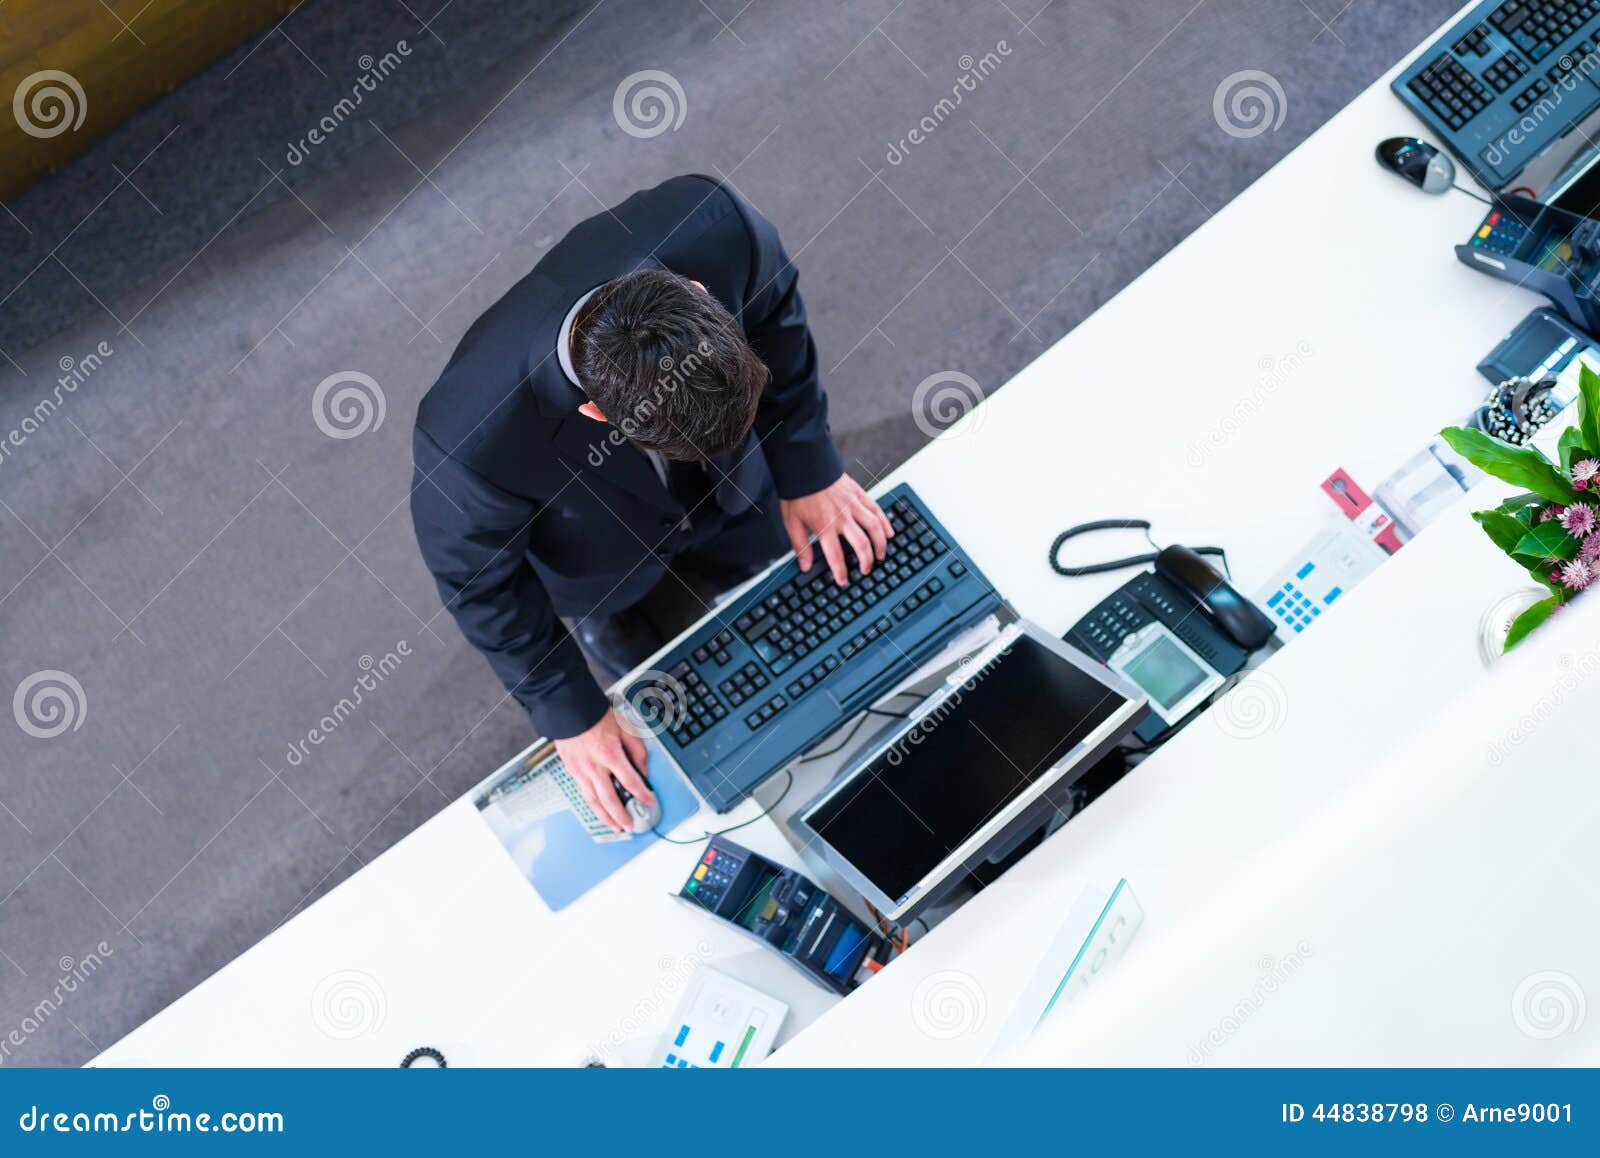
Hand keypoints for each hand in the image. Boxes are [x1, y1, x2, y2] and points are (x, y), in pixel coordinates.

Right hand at [554, 708, 653, 832]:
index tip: (649, 801)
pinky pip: (583, 793)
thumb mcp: (626, 729)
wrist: (570, 710)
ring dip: (605, 817)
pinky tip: (599, 811)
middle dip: (621, 815)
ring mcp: (581, 770)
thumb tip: (643, 770)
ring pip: (594, 801)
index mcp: (611, 754)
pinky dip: (592, 805)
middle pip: (610, 798)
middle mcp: (595, 766)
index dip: (642, 794)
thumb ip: (637, 751)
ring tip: (615, 826)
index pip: (630, 781)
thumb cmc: (597, 717)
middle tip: (630, 825)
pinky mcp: (572, 771)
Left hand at [780, 473, 894, 584]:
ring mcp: (853, 505)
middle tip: (866, 570)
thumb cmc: (798, 493)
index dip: (841, 572)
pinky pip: (877, 510)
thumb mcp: (791, 522)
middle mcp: (842, 517)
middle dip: (867, 561)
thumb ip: (800, 546)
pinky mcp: (859, 495)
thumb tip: (805, 566)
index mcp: (824, 526)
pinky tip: (889, 533)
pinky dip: (885, 523)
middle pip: (861, 544)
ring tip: (881, 555)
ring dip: (880, 544)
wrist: (806, 466)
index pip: (836, 555)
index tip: (844, 581)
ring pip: (874, 528)